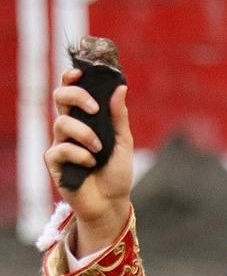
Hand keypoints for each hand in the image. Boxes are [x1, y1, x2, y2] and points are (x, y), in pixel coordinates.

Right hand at [43, 67, 133, 255]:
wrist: (112, 202)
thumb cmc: (117, 173)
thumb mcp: (124, 142)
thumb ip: (119, 117)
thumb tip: (121, 88)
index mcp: (86, 120)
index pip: (73, 92)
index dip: (71, 79)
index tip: (79, 73)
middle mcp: (70, 128)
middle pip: (60, 98)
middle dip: (75, 96)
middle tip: (94, 109)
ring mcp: (60, 144)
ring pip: (62, 123)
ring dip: (85, 134)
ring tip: (99, 149)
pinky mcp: (54, 162)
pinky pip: (59, 149)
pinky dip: (78, 154)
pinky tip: (90, 164)